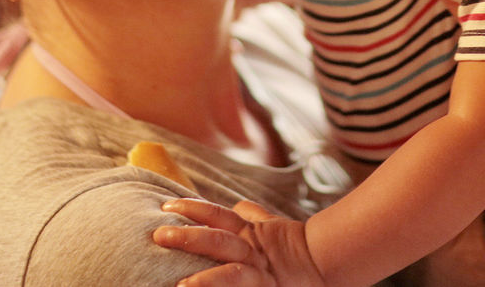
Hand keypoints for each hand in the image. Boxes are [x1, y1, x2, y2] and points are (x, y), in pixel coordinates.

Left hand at [153, 198, 325, 286]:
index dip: (192, 209)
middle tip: (160, 235)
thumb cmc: (295, 249)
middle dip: (189, 237)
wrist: (325, 267)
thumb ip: (255, 218)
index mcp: (251, 235)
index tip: (166, 206)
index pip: (218, 217)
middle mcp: (252, 254)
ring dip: (205, 281)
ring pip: (230, 276)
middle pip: (218, 241)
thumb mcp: (274, 229)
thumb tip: (239, 206)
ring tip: (180, 286)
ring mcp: (258, 277)